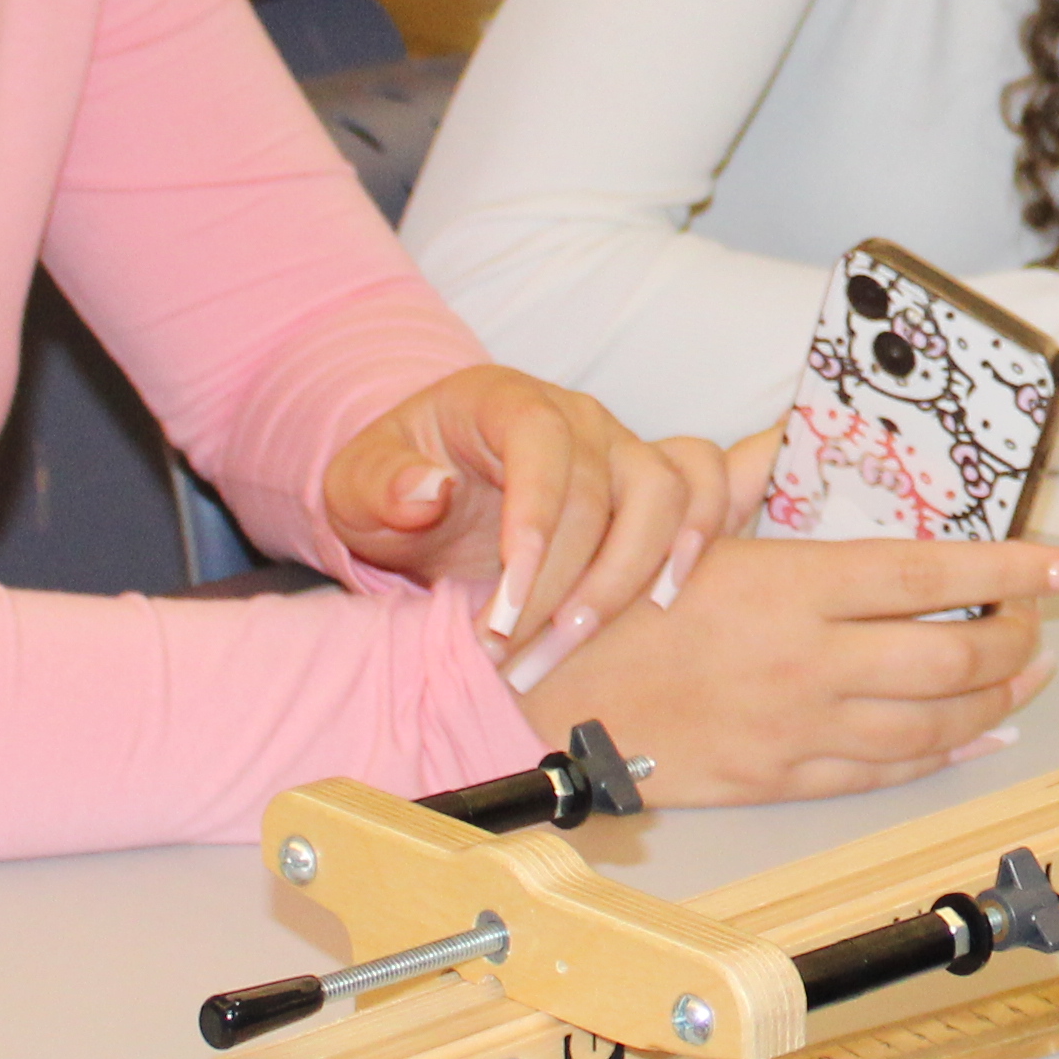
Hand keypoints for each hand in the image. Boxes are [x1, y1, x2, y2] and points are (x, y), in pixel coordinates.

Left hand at [321, 367, 723, 692]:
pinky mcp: (651, 481)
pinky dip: (699, 541)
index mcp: (505, 401)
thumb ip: (379, 484)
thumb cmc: (396, 483)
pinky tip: (664, 602)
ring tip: (577, 639)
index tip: (503, 611)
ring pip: (664, 494)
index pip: (541, 446)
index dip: (534, 526)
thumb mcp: (355, 485)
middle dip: (563, 585)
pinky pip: (703, 491)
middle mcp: (576, 416)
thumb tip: (427, 490)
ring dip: (631, 577)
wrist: (430, 485)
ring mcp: (622, 445)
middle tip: (516, 657)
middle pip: (603, 490)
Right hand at [558, 521, 1058, 802]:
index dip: (1016, 571)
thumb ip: (751, 478)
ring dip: (999, 699)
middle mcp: (809, 664)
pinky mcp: (783, 780)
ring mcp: (800, 731)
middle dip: (1020, 638)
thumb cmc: (610, 607)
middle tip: (1044, 618)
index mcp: (792, 587)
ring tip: (1028, 672)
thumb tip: (799, 428)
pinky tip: (981, 735)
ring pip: (936, 724)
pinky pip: (890, 773)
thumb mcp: (684, 527)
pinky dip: (949, 753)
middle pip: (955, 660)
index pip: (935, 577)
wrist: (540, 703)